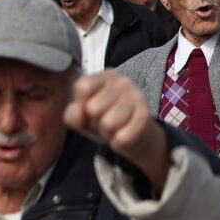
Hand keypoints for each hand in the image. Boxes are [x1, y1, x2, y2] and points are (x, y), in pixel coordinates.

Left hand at [64, 70, 169, 191]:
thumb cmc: (106, 120)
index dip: (81, 105)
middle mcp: (122, 82)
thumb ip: (73, 114)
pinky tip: (124, 135)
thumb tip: (78, 113)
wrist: (135, 135)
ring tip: (114, 128)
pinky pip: (123, 137)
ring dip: (107, 133)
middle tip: (103, 121)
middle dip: (95, 122)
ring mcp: (136, 97)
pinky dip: (118, 142)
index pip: (83, 87)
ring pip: (108, 123)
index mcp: (105, 77)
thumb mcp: (84, 117)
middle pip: (93, 107)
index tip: (88, 109)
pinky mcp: (146, 116)